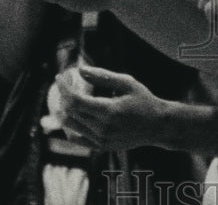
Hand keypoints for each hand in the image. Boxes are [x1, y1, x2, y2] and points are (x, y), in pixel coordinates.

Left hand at [55, 65, 172, 151]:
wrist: (157, 126)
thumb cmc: (144, 100)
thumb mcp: (127, 83)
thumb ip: (103, 76)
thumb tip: (80, 69)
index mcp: (110, 112)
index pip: (75, 101)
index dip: (64, 88)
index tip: (60, 77)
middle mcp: (103, 129)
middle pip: (70, 112)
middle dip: (63, 96)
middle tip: (66, 84)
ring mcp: (101, 141)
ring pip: (70, 126)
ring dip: (65, 110)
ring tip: (71, 96)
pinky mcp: (101, 147)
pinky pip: (76, 138)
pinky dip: (71, 125)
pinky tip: (75, 113)